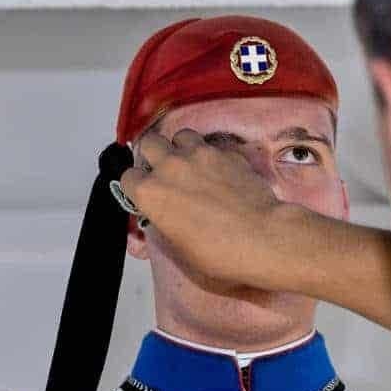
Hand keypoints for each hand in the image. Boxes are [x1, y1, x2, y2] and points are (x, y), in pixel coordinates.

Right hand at [120, 129, 282, 284]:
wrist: (262, 238)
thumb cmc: (218, 254)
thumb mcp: (179, 250)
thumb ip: (164, 225)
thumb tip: (164, 218)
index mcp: (151, 192)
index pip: (128, 177)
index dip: (138, 187)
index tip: (148, 195)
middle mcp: (170, 166)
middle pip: (150, 143)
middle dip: (154, 155)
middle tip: (166, 173)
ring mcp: (200, 154)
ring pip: (182, 136)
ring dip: (183, 148)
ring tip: (193, 165)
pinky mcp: (227, 153)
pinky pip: (213, 145)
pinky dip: (212, 155)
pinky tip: (221, 171)